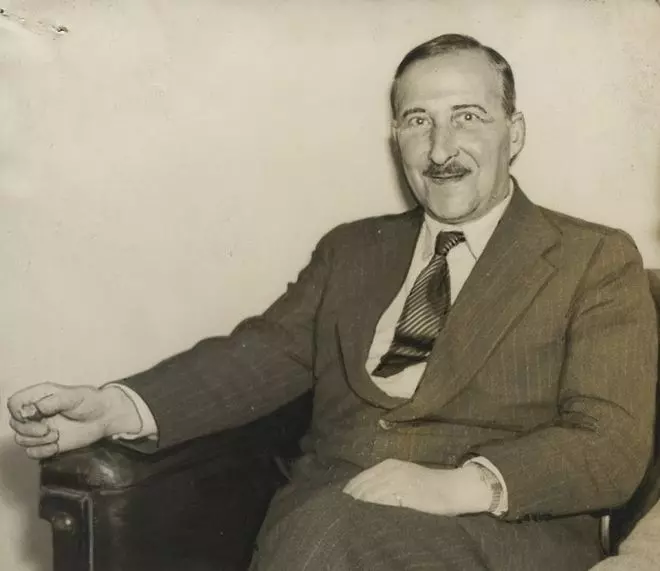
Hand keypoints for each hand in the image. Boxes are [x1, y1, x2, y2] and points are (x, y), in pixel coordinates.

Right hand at [7, 383, 141, 458]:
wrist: (105, 418)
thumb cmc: (91, 401)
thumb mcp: (74, 396)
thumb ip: (50, 402)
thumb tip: (28, 411)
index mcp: (40, 396)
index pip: (14, 402)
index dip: (18, 411)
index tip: (33, 416)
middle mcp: (37, 412)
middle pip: (15, 423)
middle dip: (28, 429)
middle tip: (48, 430)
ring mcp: (41, 428)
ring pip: (21, 439)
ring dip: (36, 441)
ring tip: (55, 435)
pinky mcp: (48, 443)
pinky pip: (32, 452)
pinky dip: (41, 452)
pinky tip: (55, 446)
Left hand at [342, 459, 491, 515]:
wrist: (453, 487)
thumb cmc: (429, 483)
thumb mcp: (405, 475)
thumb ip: (386, 480)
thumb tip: (366, 493)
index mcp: (389, 464)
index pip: (361, 478)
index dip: (350, 491)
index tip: (342, 502)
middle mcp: (390, 470)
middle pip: (362, 486)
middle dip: (351, 499)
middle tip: (342, 511)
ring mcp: (397, 482)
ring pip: (369, 495)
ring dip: (359, 506)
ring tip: (350, 516)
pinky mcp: (404, 495)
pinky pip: (382, 503)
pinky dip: (372, 509)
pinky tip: (366, 518)